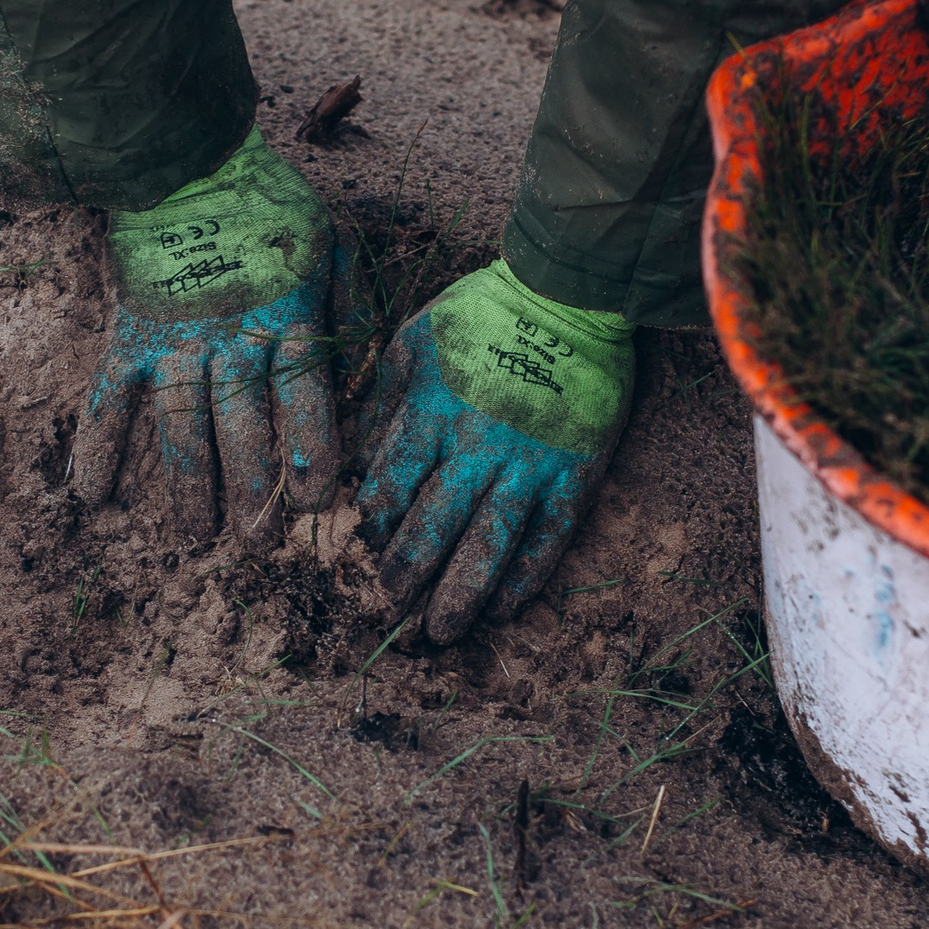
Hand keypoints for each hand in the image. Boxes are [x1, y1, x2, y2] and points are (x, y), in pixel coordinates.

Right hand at [70, 130, 335, 542]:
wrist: (187, 160)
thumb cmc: (269, 202)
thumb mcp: (332, 241)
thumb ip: (351, 302)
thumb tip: (368, 364)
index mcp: (287, 323)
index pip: (306, 403)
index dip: (312, 455)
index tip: (315, 502)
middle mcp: (232, 343)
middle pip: (244, 428)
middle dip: (253, 490)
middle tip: (257, 543)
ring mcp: (177, 343)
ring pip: (183, 427)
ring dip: (188, 485)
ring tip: (194, 534)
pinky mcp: (131, 336)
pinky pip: (110, 399)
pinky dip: (96, 446)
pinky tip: (90, 496)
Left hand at [355, 261, 633, 643]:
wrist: (568, 298)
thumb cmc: (480, 317)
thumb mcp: (412, 342)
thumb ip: (382, 402)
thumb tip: (355, 461)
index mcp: (431, 414)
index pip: (391, 489)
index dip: (376, 527)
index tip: (369, 548)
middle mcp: (476, 448)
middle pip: (434, 528)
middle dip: (407, 576)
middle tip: (392, 607)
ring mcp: (528, 466)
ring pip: (489, 546)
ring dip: (461, 595)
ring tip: (442, 631)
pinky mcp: (573, 474)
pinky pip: (547, 538)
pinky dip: (525, 577)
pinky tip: (505, 606)